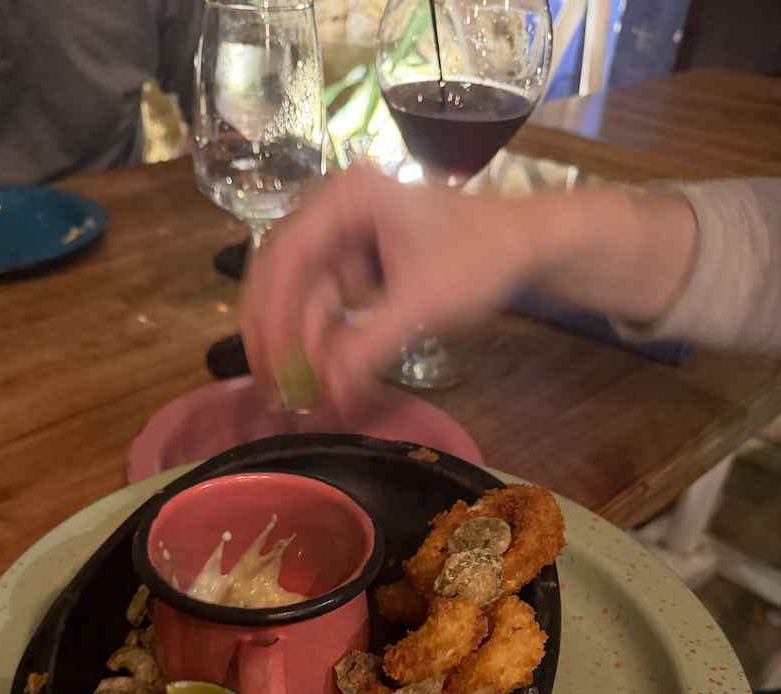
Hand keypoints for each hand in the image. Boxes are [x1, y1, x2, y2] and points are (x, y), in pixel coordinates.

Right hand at [241, 166, 697, 406]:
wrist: (524, 246)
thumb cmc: (479, 258)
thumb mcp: (421, 305)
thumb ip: (367, 348)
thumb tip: (325, 396)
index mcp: (347, 197)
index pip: (287, 256)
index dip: (272, 314)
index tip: (268, 362)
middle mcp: (334, 209)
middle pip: (281, 274)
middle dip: (275, 332)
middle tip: (270, 384)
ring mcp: (343, 236)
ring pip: (300, 294)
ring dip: (298, 343)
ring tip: (296, 391)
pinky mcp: (355, 263)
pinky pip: (323, 303)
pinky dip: (321, 340)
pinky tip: (320, 376)